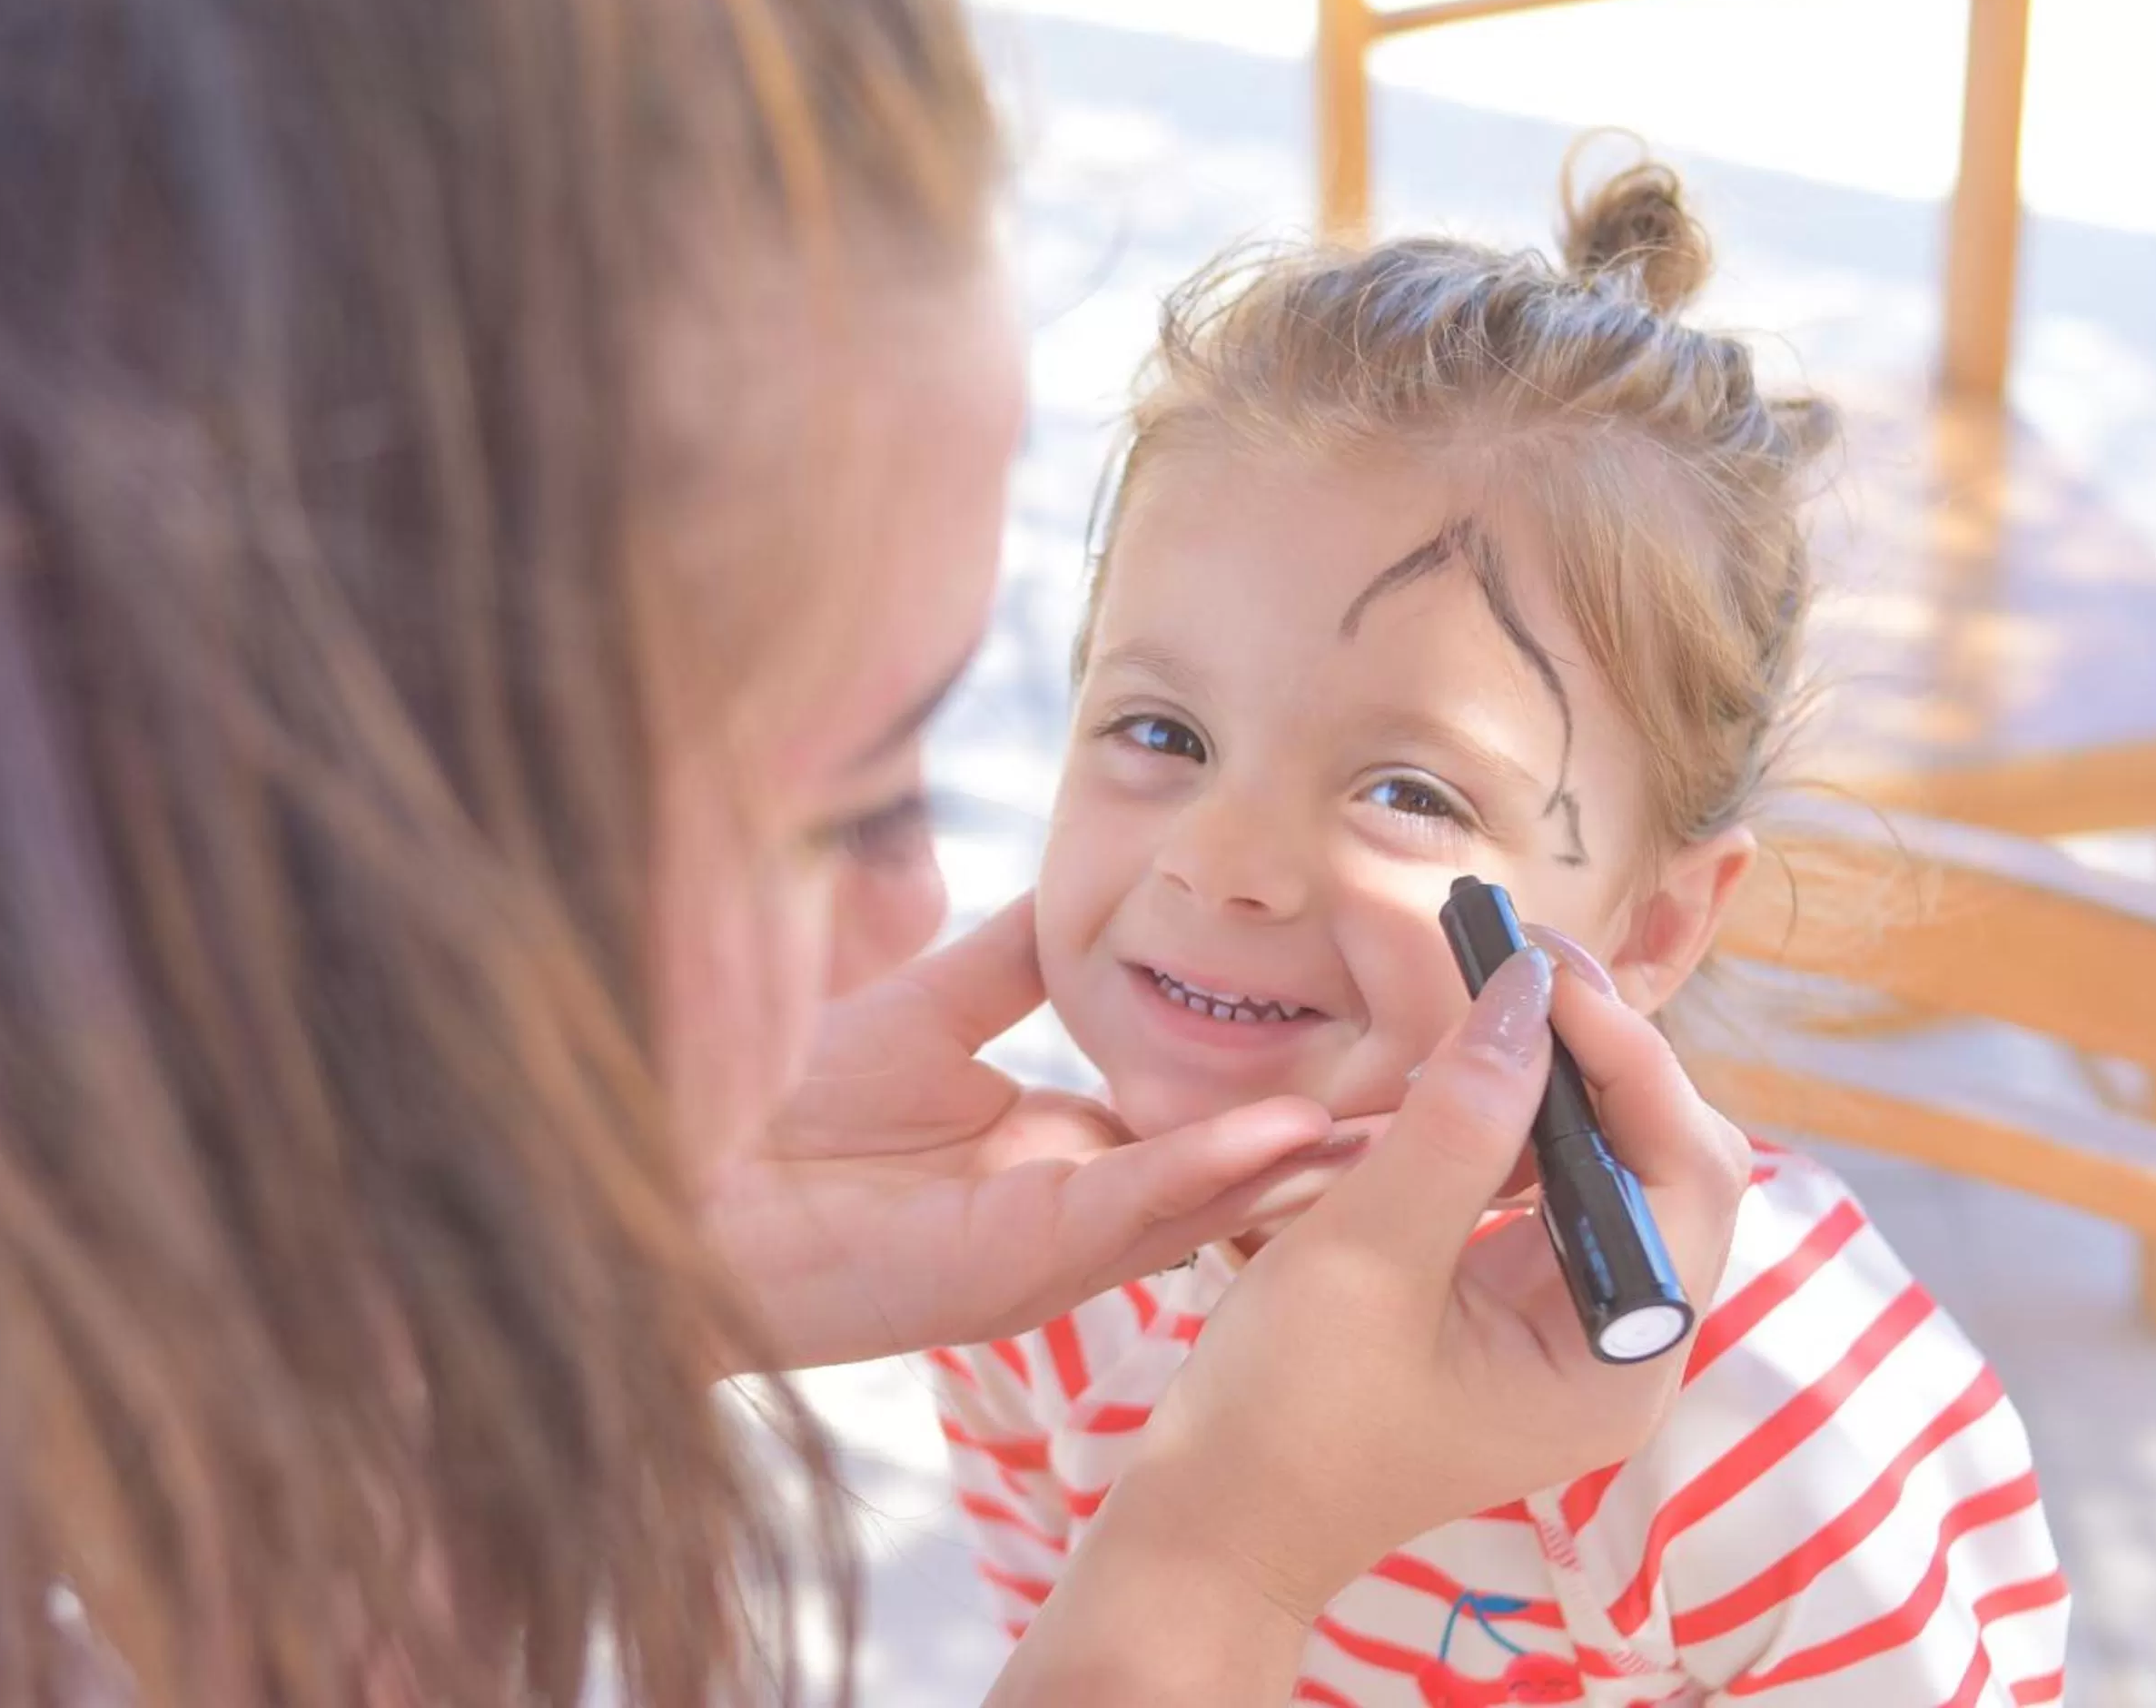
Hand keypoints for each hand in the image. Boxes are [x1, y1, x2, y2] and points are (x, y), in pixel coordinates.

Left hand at [704, 896, 1356, 1369]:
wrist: (694, 1180)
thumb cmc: (788, 1101)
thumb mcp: (929, 1006)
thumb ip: (1019, 959)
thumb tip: (1089, 891)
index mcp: (1061, 1147)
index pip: (1204, 1120)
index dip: (1294, 1085)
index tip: (1392, 1043)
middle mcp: (1076, 1202)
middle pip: (1238, 1169)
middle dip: (1342, 1136)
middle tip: (1461, 1090)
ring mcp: (1057, 1241)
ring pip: (1214, 1198)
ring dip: (1310, 1157)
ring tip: (1419, 1113)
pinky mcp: (1021, 1264)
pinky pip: (1138, 1206)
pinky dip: (1214, 1166)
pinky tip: (1288, 1129)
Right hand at [1108, 948, 1752, 1611]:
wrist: (1217, 1517)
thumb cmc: (1286, 1414)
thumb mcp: (1364, 1258)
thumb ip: (1454, 1128)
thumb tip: (1524, 997)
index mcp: (1620, 1363)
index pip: (1685, 1174)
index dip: (1627, 1056)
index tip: (1543, 967)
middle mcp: (1621, 1345)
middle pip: (1665, 1160)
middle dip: (1602, 1052)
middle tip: (1519, 959)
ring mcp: (1569, 1328)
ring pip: (1610, 1166)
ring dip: (1559, 1076)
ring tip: (1494, 989)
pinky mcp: (1514, 1309)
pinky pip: (1548, 1190)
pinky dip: (1516, 1120)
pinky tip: (1465, 1067)